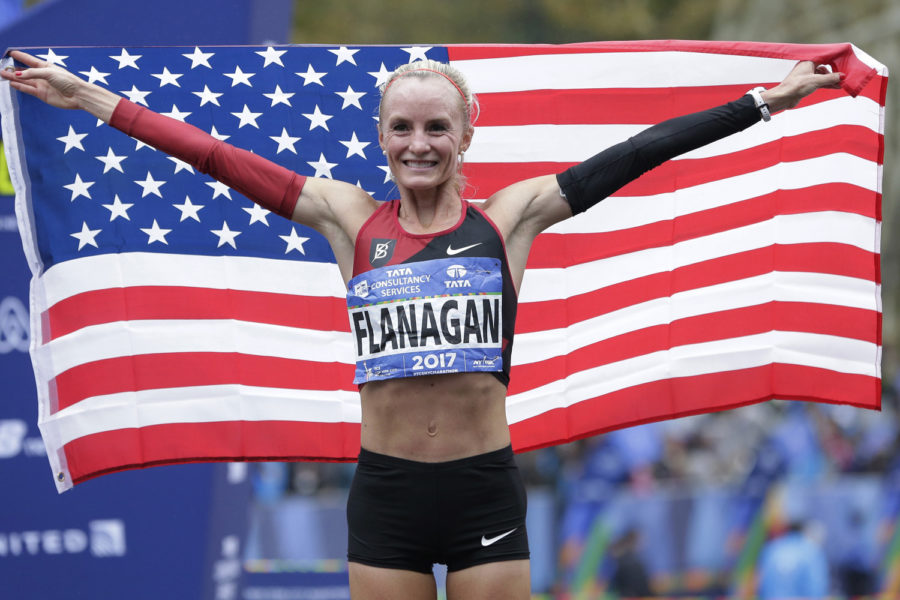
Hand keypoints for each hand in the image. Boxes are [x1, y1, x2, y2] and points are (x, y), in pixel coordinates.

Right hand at [2, 49, 119, 121]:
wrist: (78, 95)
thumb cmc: (68, 81)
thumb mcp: (48, 73)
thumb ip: (32, 73)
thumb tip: (18, 75)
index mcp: (45, 67)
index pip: (29, 60)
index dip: (20, 56)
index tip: (10, 52)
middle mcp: (42, 75)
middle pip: (24, 71)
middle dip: (13, 69)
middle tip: (1, 67)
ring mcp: (42, 85)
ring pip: (24, 80)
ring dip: (13, 78)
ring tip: (2, 74)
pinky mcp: (42, 94)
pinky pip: (28, 89)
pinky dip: (20, 86)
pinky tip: (12, 83)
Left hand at [761, 61, 842, 112]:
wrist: (783, 98)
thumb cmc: (796, 86)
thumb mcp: (816, 81)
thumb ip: (830, 78)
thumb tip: (842, 76)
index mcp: (808, 61)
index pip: (825, 57)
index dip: (835, 59)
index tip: (845, 60)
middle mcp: (808, 67)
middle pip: (825, 67)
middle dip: (834, 71)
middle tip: (844, 75)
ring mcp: (807, 76)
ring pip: (823, 76)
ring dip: (832, 79)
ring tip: (842, 83)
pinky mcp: (807, 85)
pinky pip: (820, 82)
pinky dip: (827, 84)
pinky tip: (836, 87)